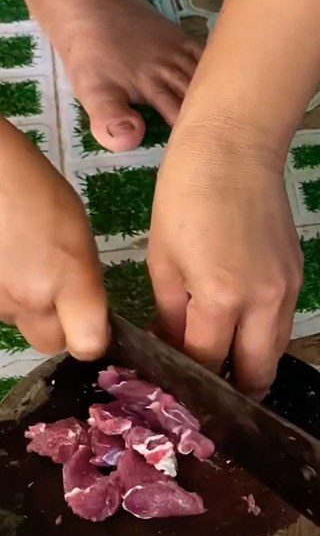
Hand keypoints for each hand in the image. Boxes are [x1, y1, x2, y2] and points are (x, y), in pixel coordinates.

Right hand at [0, 120, 108, 357]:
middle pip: (50, 343)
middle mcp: (29, 300)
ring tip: (19, 264)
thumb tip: (85, 308)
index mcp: (69, 283)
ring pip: (19, 323)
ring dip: (23, 305)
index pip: (88, 346)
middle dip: (56, 327)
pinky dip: (0, 291)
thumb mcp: (79, 234)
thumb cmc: (35, 190)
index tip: (93, 325)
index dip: (92, 340)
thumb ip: (83, 279)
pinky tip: (2, 261)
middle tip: (54, 294)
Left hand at [148, 121, 302, 399]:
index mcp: (223, 297)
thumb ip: (171, 316)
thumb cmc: (185, 197)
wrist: (236, 149)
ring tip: (227, 365)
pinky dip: (263, 336)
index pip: (210, 361)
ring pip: (276, 351)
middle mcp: (265, 302)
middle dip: (237, 390)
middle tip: (213, 394)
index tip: (180, 388)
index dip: (193, 381)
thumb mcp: (163, 260)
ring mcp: (289, 290)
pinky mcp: (298, 277)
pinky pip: (282, 323)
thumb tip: (175, 350)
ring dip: (253, 364)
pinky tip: (242, 327)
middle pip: (258, 372)